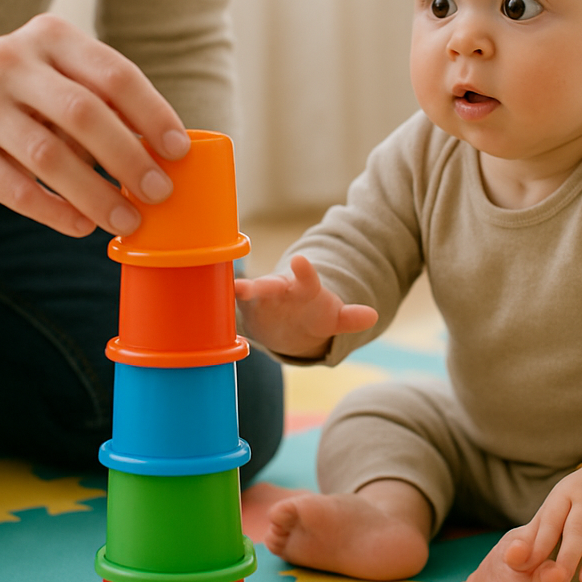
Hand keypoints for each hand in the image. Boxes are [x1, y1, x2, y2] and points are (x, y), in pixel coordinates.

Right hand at [0, 14, 189, 236]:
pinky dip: (54, 211)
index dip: (153, 114)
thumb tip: (166, 153)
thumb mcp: (54, 81)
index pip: (114, 74)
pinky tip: (81, 226)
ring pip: (49, 155)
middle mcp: (10, 62)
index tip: (179, 151)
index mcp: (50, 37)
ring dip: (96, 194)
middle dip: (129, 158)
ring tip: (127, 221)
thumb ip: (102, 104)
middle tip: (159, 193)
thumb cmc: (15, 99)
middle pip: (84, 113)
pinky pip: (14, 188)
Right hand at [235, 254, 377, 358]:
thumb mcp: (331, 319)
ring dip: (239, 292)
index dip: (304, 272)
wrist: (287, 321)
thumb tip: (374, 315)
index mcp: (304, 290)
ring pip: (248, 293)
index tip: (300, 260)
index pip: (306, 280)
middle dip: (261, 285)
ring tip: (229, 292)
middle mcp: (279, 289)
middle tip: (246, 286)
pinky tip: (207, 306)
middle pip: (270, 285)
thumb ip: (349, 317)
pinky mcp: (244, 309)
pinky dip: (225, 303)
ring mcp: (259, 299)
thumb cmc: (311, 315)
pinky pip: (233, 305)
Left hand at [503, 455, 581, 581]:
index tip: (529, 566)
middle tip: (560, 579)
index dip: (540, 542)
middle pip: (580, 527)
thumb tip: (512, 560)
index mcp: (567, 494)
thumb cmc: (578, 501)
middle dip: (569, 553)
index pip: (552, 518)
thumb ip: (534, 536)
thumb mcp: (555, 508)